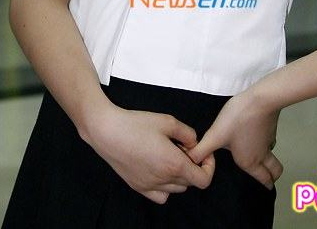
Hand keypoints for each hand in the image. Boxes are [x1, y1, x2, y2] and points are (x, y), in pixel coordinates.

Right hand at [81, 104, 215, 203]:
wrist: (107, 131)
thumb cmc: (136, 124)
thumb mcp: (168, 121)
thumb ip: (188, 133)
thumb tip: (195, 143)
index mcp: (174, 164)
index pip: (203, 180)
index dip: (209, 167)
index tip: (203, 153)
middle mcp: (163, 179)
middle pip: (190, 182)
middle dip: (192, 166)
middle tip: (182, 147)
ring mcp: (150, 186)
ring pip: (176, 189)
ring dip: (180, 176)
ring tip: (169, 155)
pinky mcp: (138, 187)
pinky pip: (160, 195)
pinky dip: (165, 186)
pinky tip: (159, 169)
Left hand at [183, 87, 282, 189]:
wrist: (260, 99)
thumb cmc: (238, 119)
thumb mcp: (215, 135)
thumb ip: (202, 150)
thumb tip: (190, 161)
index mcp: (249, 161)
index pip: (265, 180)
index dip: (266, 185)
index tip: (266, 188)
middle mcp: (262, 154)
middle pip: (275, 171)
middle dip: (272, 176)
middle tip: (268, 177)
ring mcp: (268, 140)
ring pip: (272, 155)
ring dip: (269, 159)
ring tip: (260, 157)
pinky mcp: (270, 126)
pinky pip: (270, 141)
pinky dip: (266, 143)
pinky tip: (256, 136)